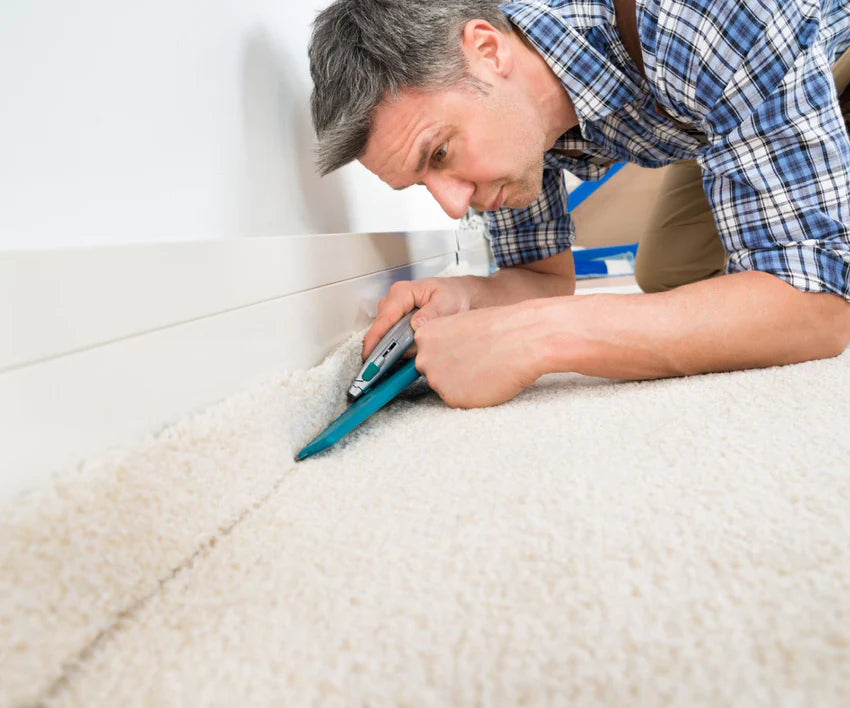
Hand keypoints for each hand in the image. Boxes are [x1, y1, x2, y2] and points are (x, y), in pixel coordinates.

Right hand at [362, 276, 478, 358]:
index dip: (375, 339)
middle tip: (384, 367)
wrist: (460, 295)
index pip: (384, 318)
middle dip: (383, 348)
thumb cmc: (453, 294)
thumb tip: (416, 325)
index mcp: (402, 293)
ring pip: (386, 335)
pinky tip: (408, 355)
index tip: (370, 355)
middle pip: (381, 329)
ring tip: (404, 359)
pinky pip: (393, 338)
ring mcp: (394, 312)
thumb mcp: (446, 302)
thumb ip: (431, 313)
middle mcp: (394, 301)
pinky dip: (399, 348)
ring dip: (393, 349)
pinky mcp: (398, 322)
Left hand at [413, 302, 552, 407]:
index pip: (426, 352)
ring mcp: (437, 380)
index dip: (446, 355)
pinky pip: (459, 401)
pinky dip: (473, 396)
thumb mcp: (461, 325)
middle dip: (450, 371)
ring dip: (461, 384)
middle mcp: (424, 358)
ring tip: (484, 370)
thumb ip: (445, 340)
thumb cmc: (500, 328)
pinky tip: (488, 381)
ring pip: (445, 388)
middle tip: (475, 363)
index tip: (462, 354)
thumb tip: (444, 354)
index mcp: (424, 335)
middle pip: (431, 372)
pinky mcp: (452, 398)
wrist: (523, 339)